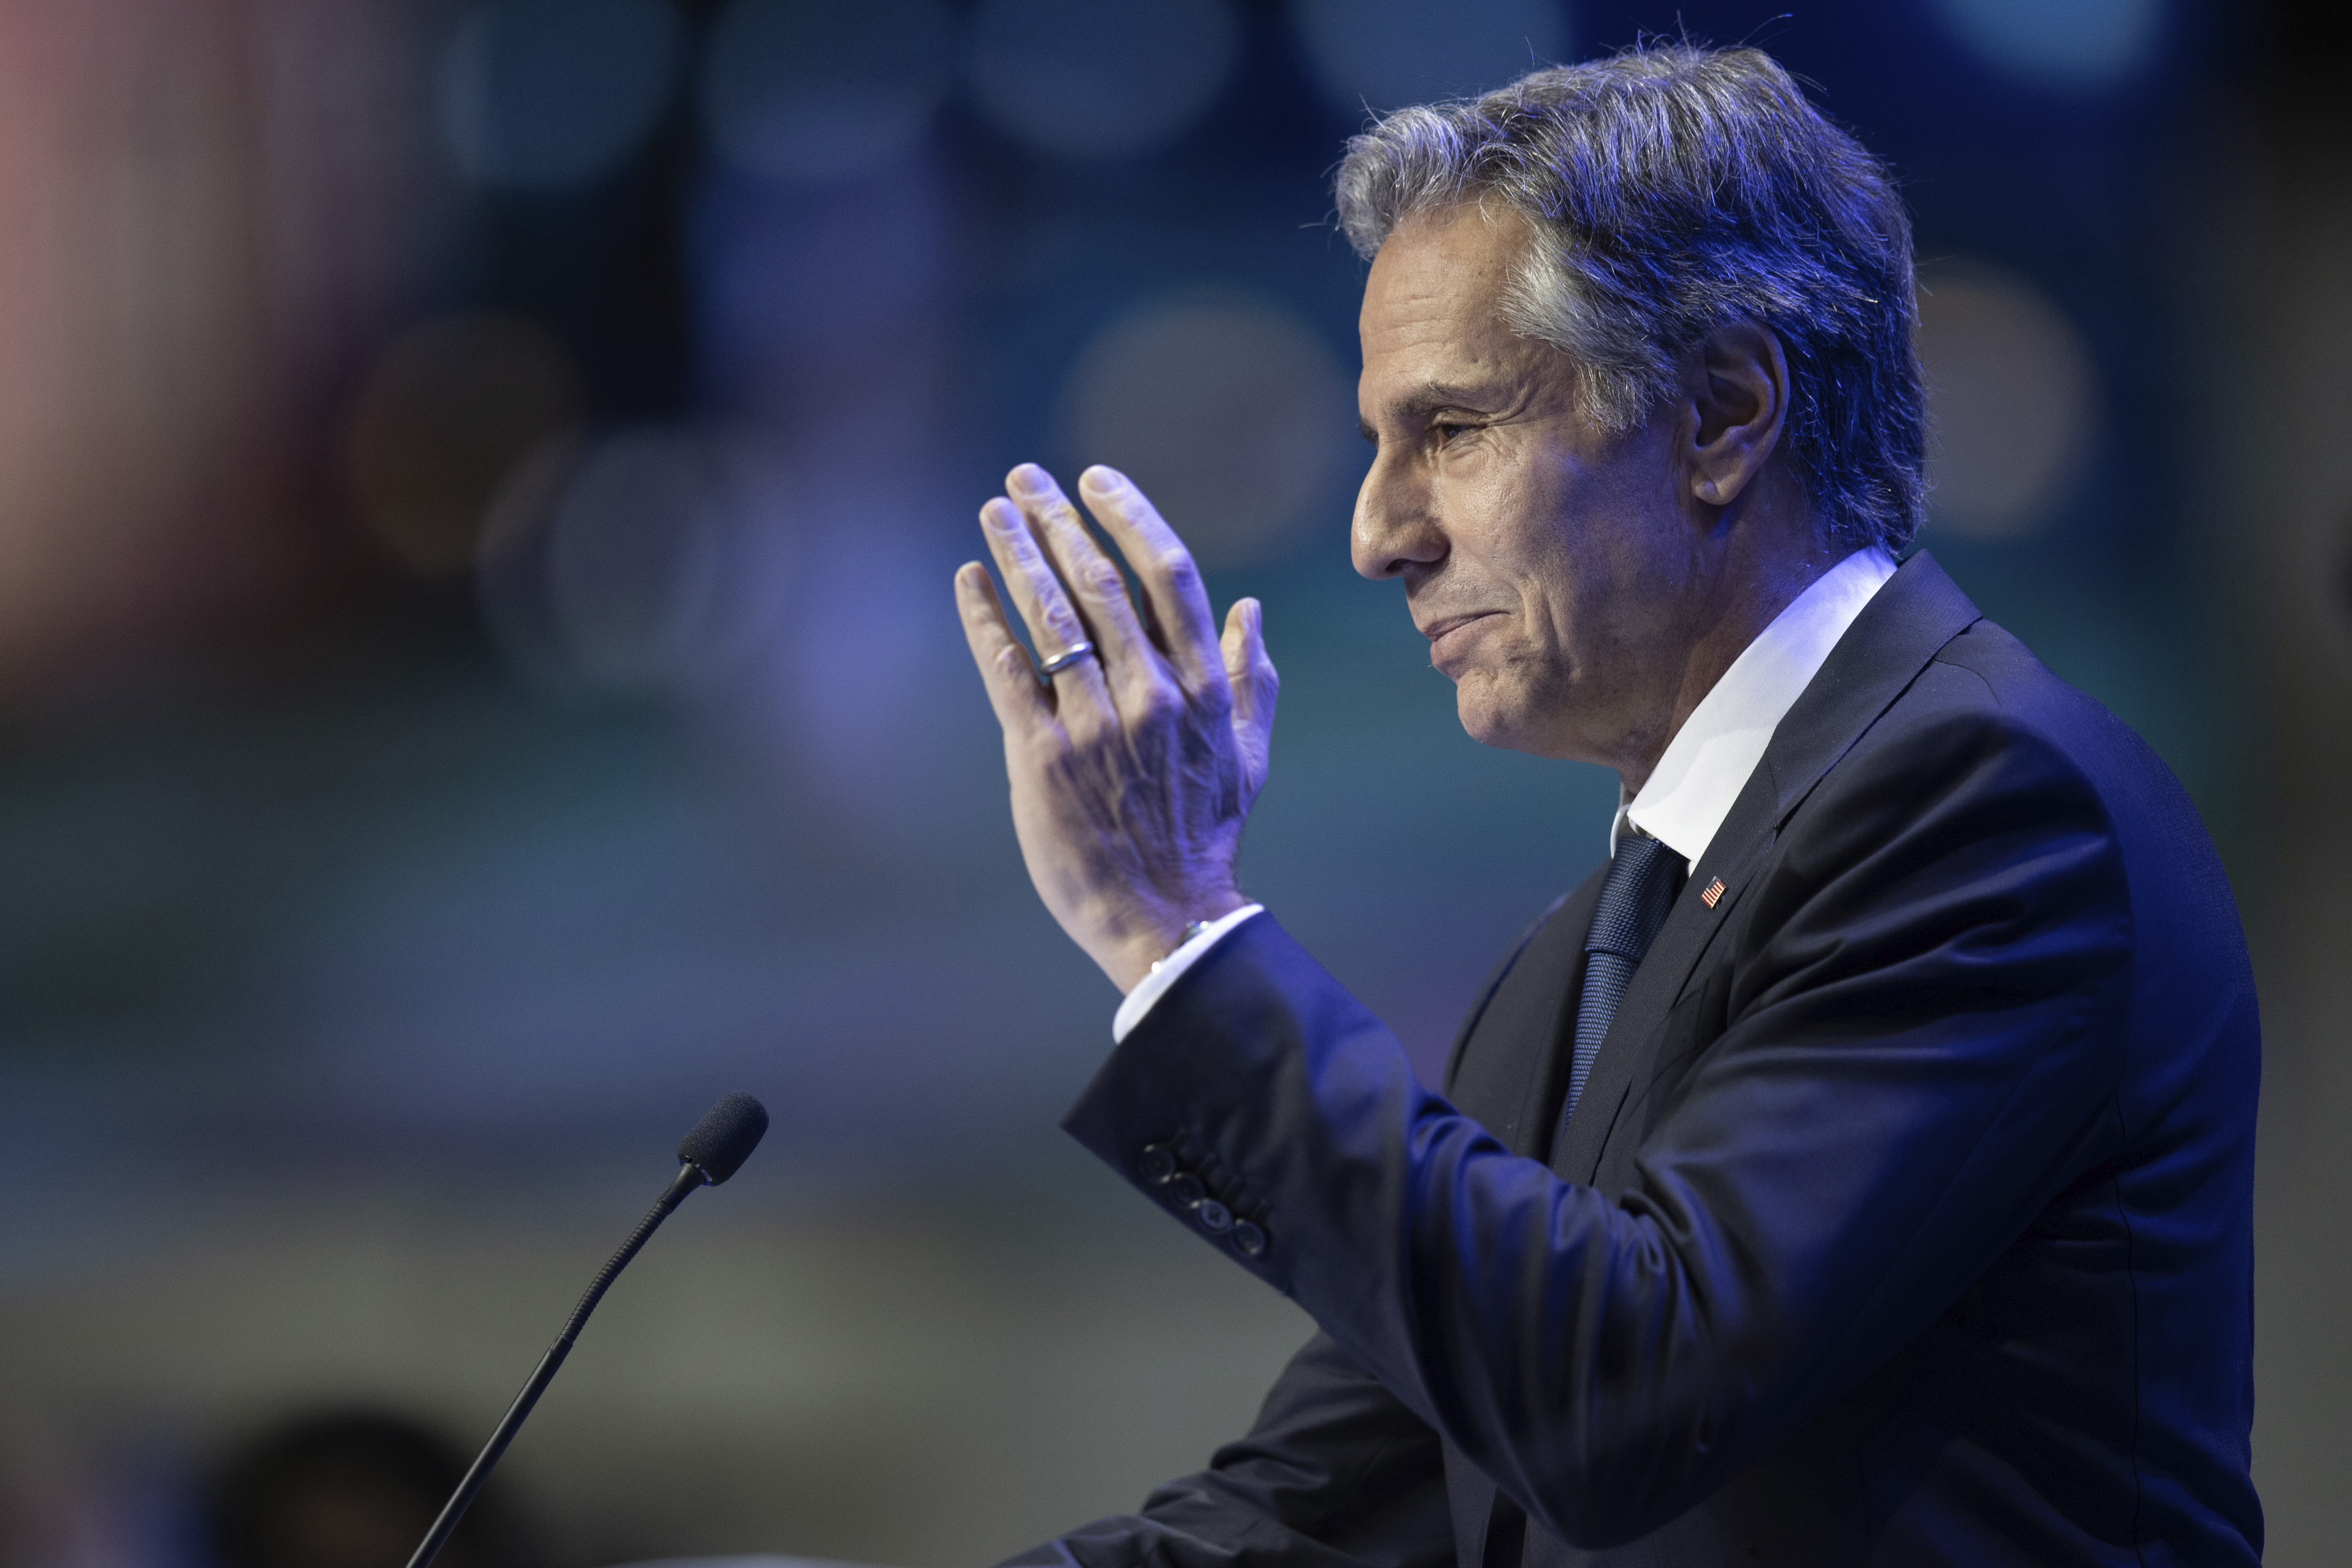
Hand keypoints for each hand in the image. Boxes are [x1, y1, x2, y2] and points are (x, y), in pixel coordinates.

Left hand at [955, 462, 1278, 990]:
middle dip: (1057, 519)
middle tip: (1024, 477)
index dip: (1129, 516)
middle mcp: (1150, 695)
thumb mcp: (1248, 755)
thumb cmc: (1204, 834)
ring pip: (1050, 615)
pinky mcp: (1043, 757)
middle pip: (1097, 581)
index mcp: (1201, 687)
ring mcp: (1094, 725)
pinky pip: (1007, 670)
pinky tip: (968, 580)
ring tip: (992, 510)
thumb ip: (1249, 677)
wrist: (1163, 916)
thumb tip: (1249, 607)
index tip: (1095, 478)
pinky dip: (984, 619)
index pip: (1167, 574)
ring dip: (1016, 552)